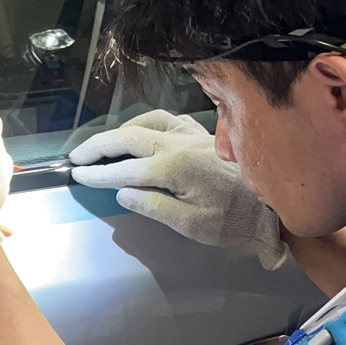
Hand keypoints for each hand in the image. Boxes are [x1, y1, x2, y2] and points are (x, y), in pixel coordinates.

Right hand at [69, 110, 287, 268]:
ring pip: (146, 122)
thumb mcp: (189, 225)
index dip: (96, 174)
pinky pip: (166, 119)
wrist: (269, 208)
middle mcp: (178, 144)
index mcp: (172, 168)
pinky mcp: (202, 134)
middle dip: (97, 146)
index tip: (76, 176)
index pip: (122, 169)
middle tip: (77, 157)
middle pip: (127, 137)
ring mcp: (191, 135)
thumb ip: (152, 206)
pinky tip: (141, 131)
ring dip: (119, 131)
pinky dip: (146, 123)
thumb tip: (121, 193)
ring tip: (103, 145)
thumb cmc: (231, 221)